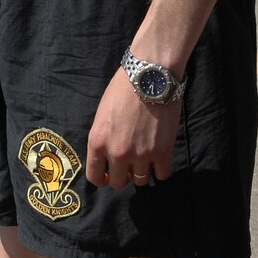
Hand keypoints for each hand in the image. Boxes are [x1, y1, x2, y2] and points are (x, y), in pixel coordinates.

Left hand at [86, 68, 174, 188]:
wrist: (150, 75)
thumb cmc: (124, 88)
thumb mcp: (102, 114)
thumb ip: (102, 138)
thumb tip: (107, 157)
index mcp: (97, 142)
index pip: (95, 177)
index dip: (102, 180)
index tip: (108, 177)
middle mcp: (117, 152)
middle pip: (119, 182)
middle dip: (124, 176)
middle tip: (130, 166)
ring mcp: (141, 155)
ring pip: (141, 181)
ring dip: (143, 172)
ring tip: (146, 158)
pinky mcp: (163, 152)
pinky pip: (162, 175)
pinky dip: (161, 169)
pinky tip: (160, 158)